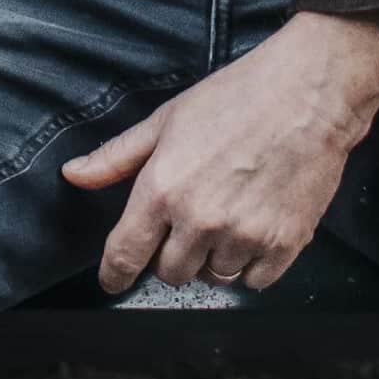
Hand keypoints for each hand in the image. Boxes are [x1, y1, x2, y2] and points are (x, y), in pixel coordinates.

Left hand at [60, 4, 378, 292]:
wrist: (304, 96)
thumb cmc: (232, 99)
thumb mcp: (164, 120)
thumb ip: (117, 156)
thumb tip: (74, 175)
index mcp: (163, 189)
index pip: (126, 252)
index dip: (114, 274)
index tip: (111, 281)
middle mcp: (200, 221)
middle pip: (170, 273)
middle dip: (169, 254)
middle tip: (183, 221)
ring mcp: (244, 237)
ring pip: (213, 278)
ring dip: (210, 259)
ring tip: (222, 218)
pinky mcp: (284, 246)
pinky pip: (254, 282)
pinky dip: (248, 265)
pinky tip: (251, 229)